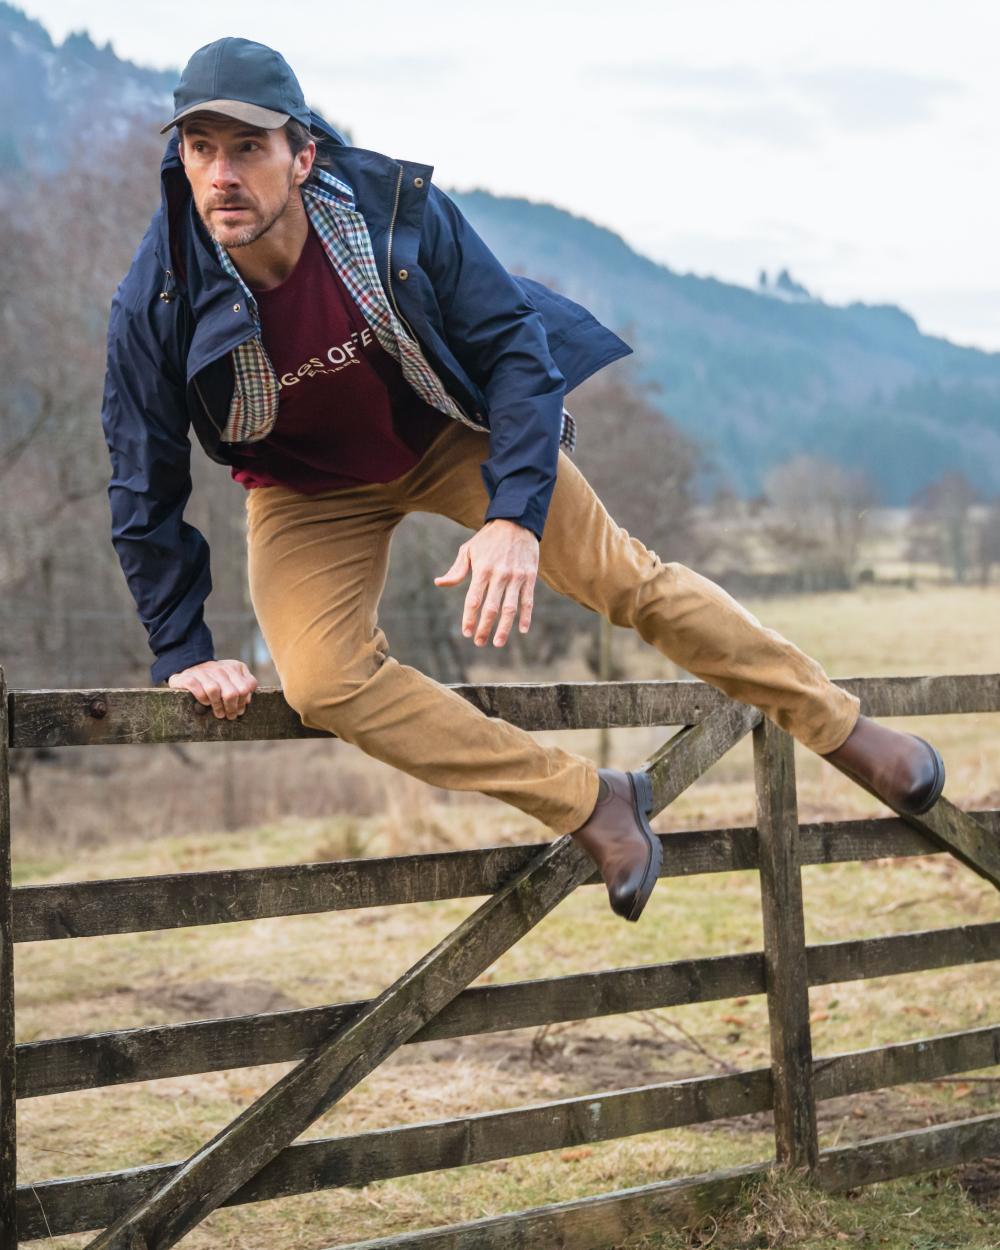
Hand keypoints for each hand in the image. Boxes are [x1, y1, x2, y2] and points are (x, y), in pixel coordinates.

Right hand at [167, 659, 257, 718]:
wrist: (189, 669)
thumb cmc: (214, 679)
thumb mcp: (232, 679)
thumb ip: (242, 687)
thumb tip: (246, 700)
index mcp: (234, 667)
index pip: (247, 685)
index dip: (244, 701)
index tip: (239, 710)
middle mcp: (220, 667)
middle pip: (232, 692)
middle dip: (232, 707)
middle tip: (230, 716)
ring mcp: (203, 671)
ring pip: (214, 690)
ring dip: (218, 706)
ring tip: (219, 714)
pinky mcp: (189, 677)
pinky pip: (199, 690)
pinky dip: (203, 699)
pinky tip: (205, 703)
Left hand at [434, 519, 538, 646]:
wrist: (517, 521)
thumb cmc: (488, 538)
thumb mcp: (468, 550)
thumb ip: (456, 570)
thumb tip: (439, 583)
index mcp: (482, 570)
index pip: (474, 600)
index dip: (469, 618)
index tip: (466, 632)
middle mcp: (499, 575)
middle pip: (491, 608)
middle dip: (484, 628)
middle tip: (479, 642)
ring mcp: (516, 577)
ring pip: (510, 609)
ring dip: (504, 628)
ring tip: (498, 643)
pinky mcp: (530, 577)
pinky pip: (528, 601)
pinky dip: (526, 616)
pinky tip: (523, 630)